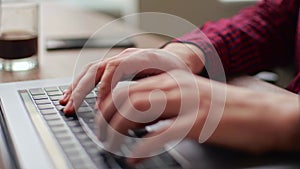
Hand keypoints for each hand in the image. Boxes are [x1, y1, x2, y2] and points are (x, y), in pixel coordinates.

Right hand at [60, 43, 203, 113]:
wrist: (176, 59)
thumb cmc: (175, 71)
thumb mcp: (172, 81)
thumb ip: (154, 93)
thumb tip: (134, 112)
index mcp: (141, 58)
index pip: (115, 68)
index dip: (105, 87)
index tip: (99, 107)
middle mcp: (126, 56)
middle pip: (97, 68)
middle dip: (81, 89)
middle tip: (70, 107)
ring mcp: (118, 59)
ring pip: (91, 70)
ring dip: (77, 87)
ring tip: (65, 102)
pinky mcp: (115, 66)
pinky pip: (93, 72)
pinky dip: (81, 84)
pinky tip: (73, 94)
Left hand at [97, 70, 299, 163]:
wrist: (261, 113)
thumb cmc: (225, 109)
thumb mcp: (190, 97)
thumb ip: (166, 101)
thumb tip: (140, 115)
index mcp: (172, 81)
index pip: (129, 87)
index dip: (109, 104)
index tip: (102, 119)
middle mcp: (176, 87)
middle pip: (127, 97)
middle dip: (107, 116)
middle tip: (101, 134)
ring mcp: (185, 103)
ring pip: (138, 110)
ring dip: (117, 129)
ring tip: (111, 144)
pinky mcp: (196, 123)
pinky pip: (160, 134)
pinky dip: (142, 147)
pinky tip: (134, 158)